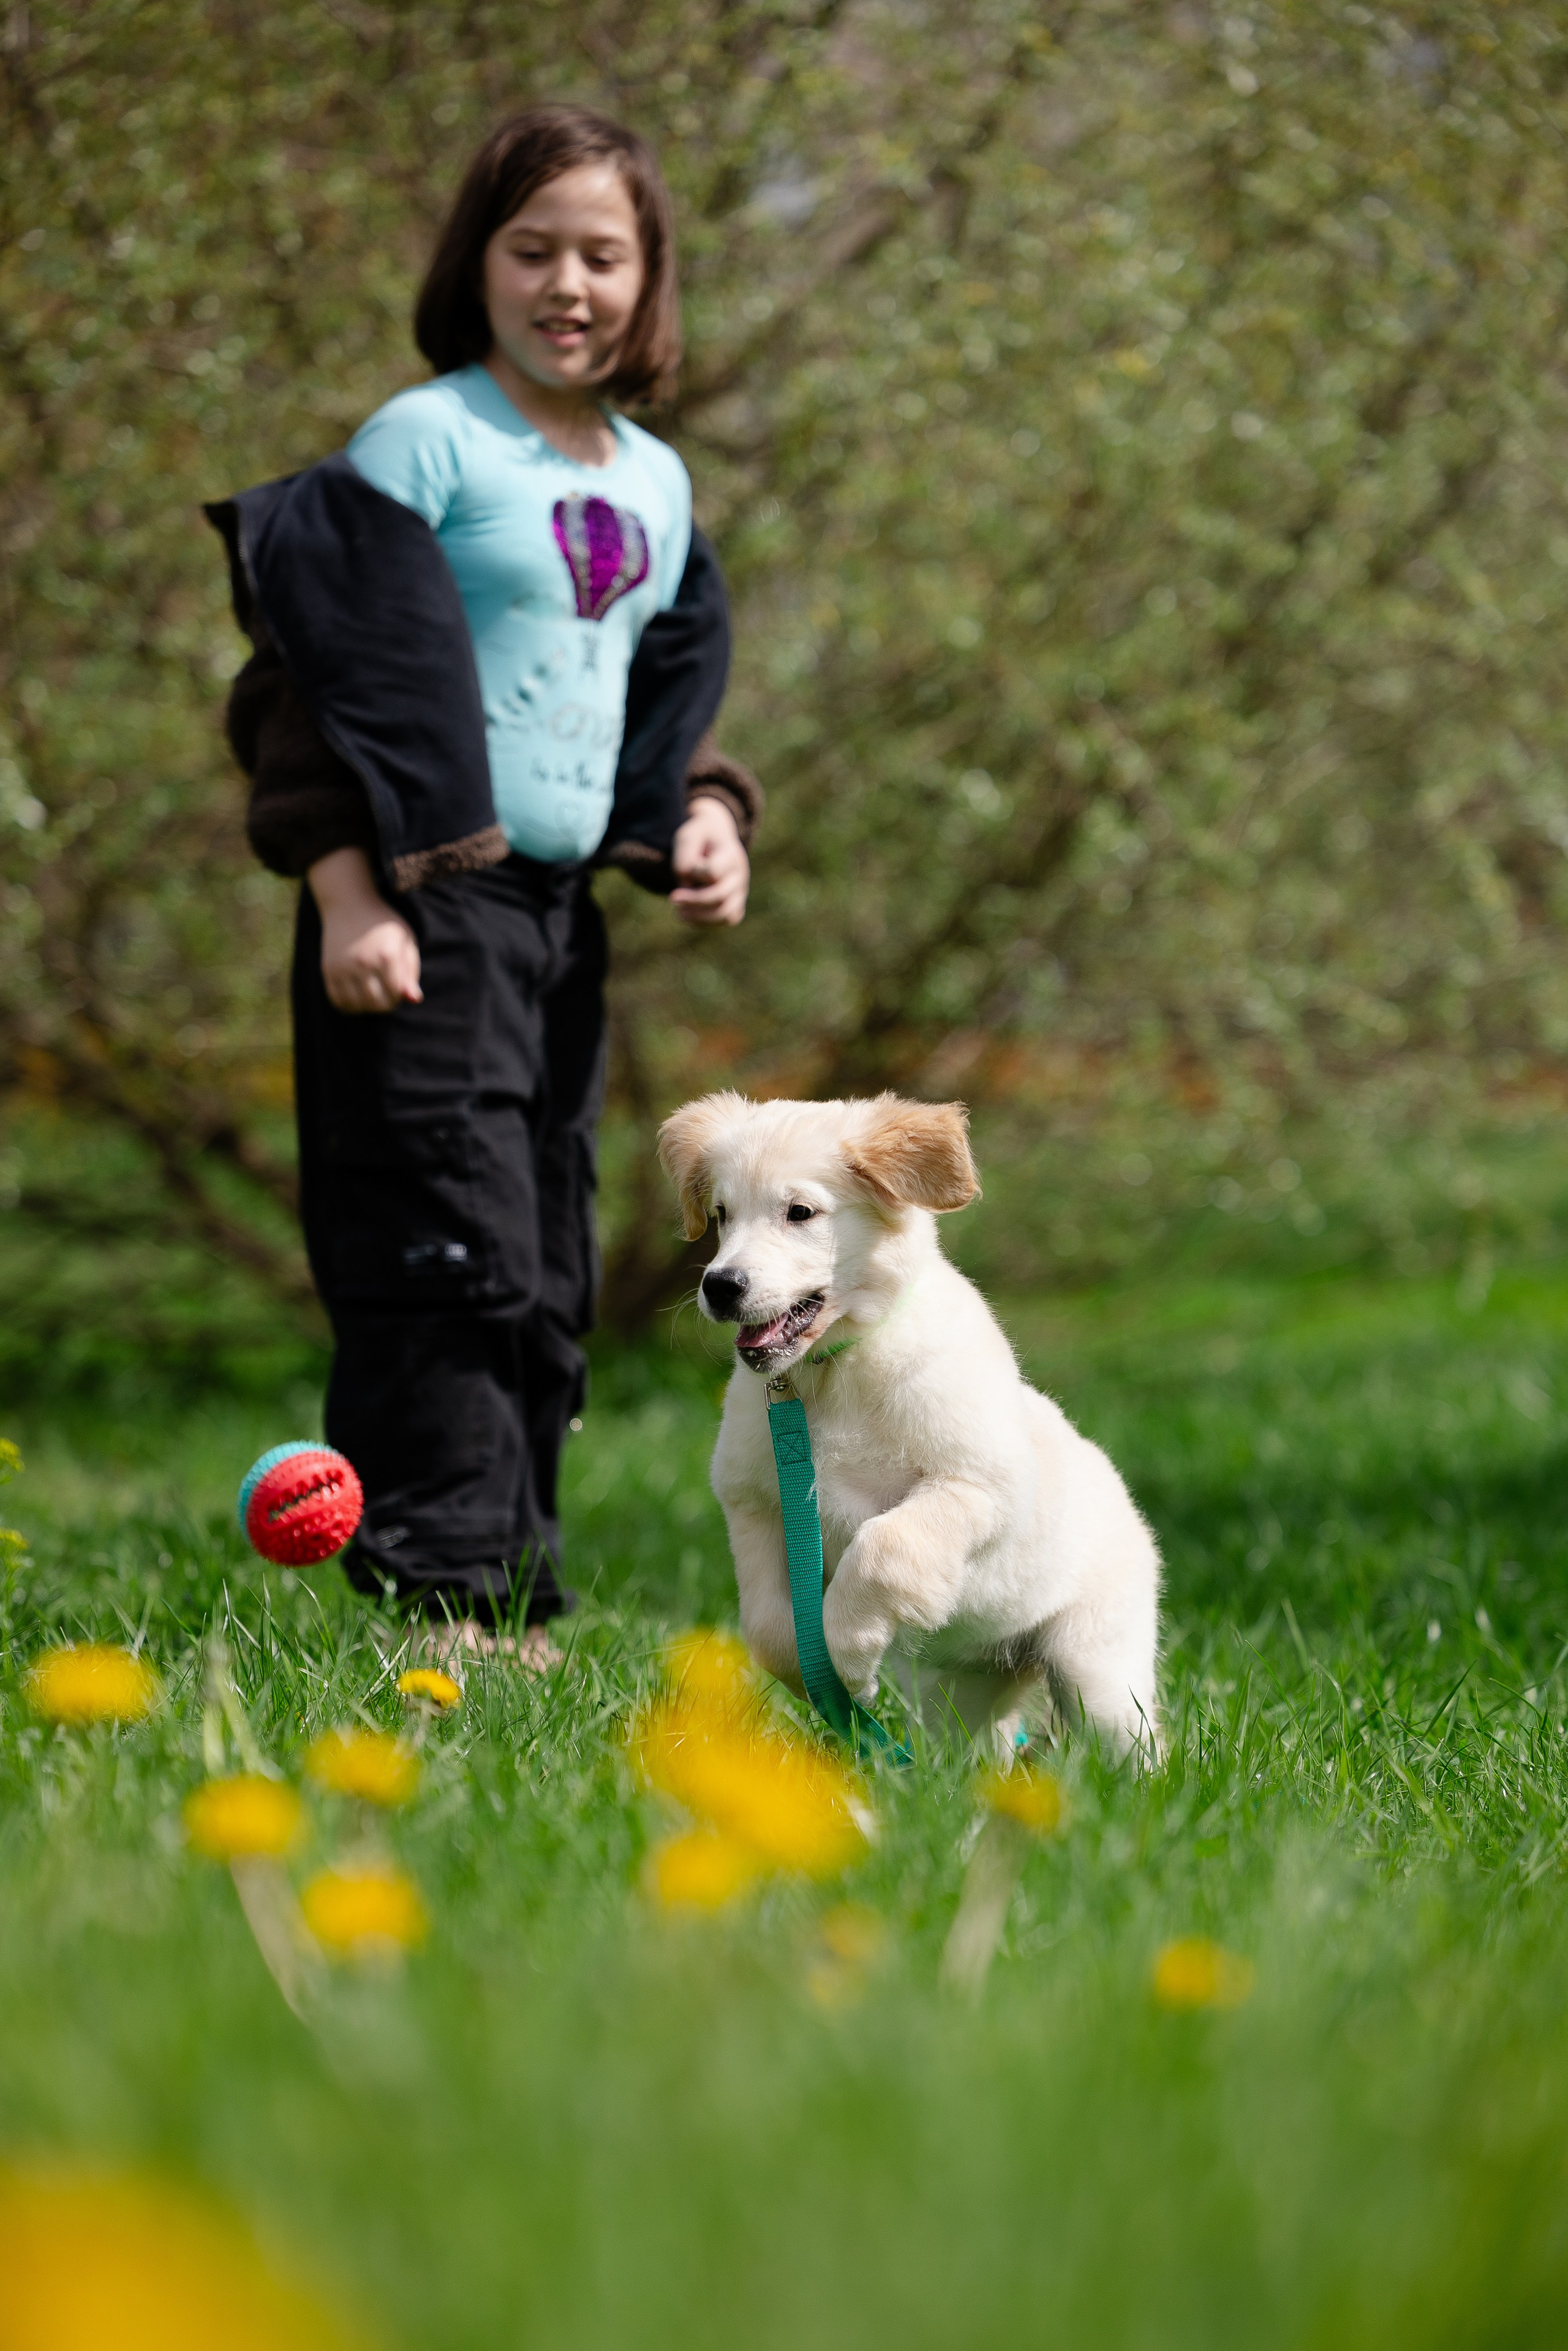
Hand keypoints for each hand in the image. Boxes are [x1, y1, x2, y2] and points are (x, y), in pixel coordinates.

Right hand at [307, 846, 422, 1014]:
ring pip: (357, 1006)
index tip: (399, 988)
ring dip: (368, 1006)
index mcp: (387, 955)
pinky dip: (349, 1005)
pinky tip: (357, 996)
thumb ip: (411, 972)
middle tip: (387, 994)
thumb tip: (414, 1000)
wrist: (349, 904)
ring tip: (372, 994)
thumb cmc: (383, 924)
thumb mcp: (405, 941)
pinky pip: (338, 1001)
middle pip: (376, 1003)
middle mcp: (363, 963)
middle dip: (386, 1004)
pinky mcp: (328, 970)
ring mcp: (342, 967)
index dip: (400, 996)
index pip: (396, 994)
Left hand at [670, 795, 748, 926]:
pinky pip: (728, 919)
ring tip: (680, 914)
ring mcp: (741, 889)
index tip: (685, 869)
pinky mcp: (737, 901)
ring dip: (700, 918)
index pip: (713, 872)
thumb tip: (688, 889)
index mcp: (730, 853)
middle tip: (672, 898)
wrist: (716, 837)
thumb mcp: (686, 839)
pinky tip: (690, 917)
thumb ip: (684, 862)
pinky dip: (707, 922)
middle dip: (692, 901)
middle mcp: (740, 873)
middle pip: (720, 896)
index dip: (695, 873)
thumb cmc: (699, 838)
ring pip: (727, 914)